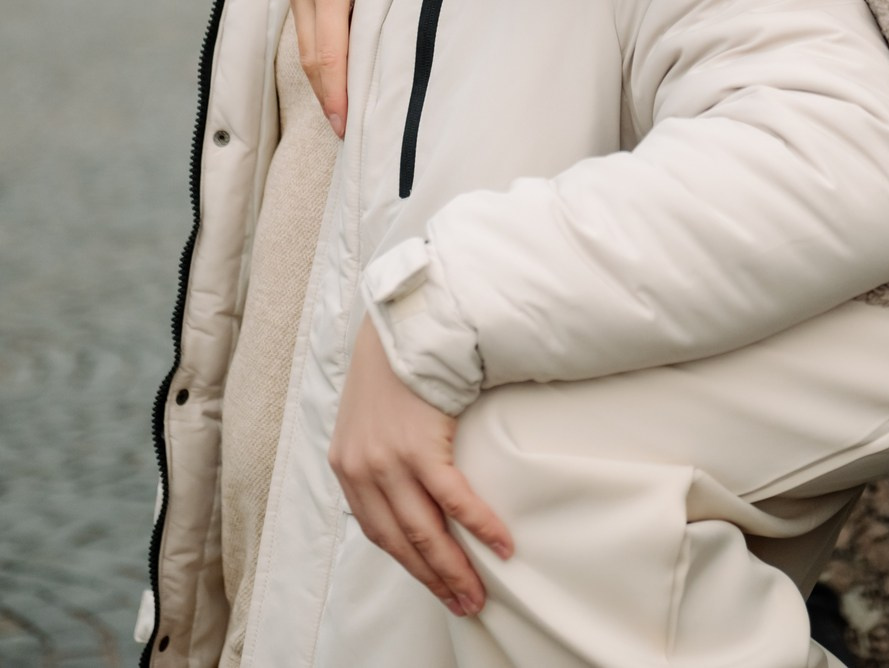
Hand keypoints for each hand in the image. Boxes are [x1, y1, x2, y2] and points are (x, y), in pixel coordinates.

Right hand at [284, 0, 382, 137]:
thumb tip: (400, 24)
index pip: (329, 55)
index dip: (338, 96)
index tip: (349, 130)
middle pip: (315, 58)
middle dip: (330, 99)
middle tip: (350, 137)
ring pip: (310, 41)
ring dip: (324, 78)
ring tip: (344, 111)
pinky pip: (309, 21)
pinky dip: (321, 50)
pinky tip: (336, 65)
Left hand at [330, 318, 512, 616]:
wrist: (403, 326)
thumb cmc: (392, 368)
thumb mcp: (367, 419)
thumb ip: (376, 458)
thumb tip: (403, 494)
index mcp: (348, 467)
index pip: (378, 534)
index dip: (410, 565)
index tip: (435, 585)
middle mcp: (363, 471)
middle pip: (402, 542)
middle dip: (435, 579)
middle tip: (463, 602)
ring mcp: (390, 461)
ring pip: (426, 532)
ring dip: (455, 568)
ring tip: (478, 590)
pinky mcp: (420, 447)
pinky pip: (454, 499)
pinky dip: (479, 526)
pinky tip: (500, 544)